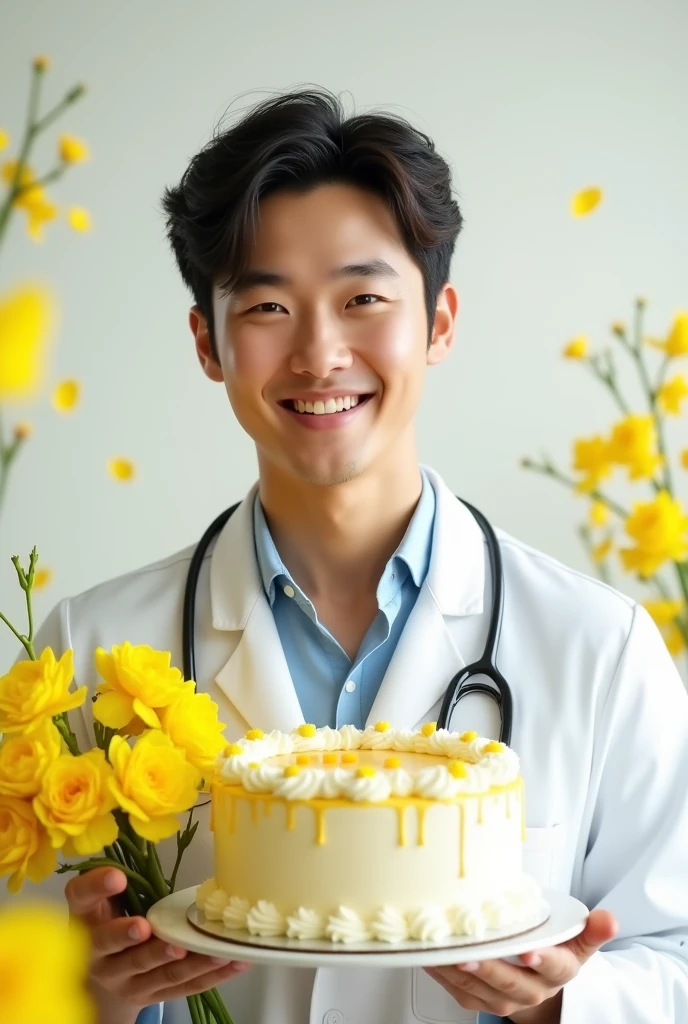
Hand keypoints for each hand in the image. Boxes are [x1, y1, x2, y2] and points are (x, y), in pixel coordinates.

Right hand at [65, 867, 251, 1023]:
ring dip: (187, 963)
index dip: (97, 888)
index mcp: (86, 922)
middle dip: (138, 942)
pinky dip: (212, 975)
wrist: (99, 982)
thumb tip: (139, 849)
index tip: (118, 877)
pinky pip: (185, 987)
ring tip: (213, 951)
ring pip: (159, 974)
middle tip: (149, 929)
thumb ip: (112, 880)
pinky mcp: (152, 996)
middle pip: (119, 952)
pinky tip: (234, 962)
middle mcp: (100, 957)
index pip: (81, 900)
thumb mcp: (99, 902)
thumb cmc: (106, 925)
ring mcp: (127, 982)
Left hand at [424, 909, 617, 1021]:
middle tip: (472, 954)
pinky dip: (443, 974)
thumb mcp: (577, 938)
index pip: (554, 968)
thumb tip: (610, 919)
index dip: (541, 961)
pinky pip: (460, 991)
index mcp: (559, 971)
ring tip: (445, 953)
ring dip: (460, 971)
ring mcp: (504, 998)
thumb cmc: (554, 949)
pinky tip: (431, 956)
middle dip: (490, 969)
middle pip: (510, 983)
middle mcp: (532, 990)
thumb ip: (592, 929)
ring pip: (480, 989)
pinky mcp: (480, 1000)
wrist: (537, 978)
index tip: (529, 951)